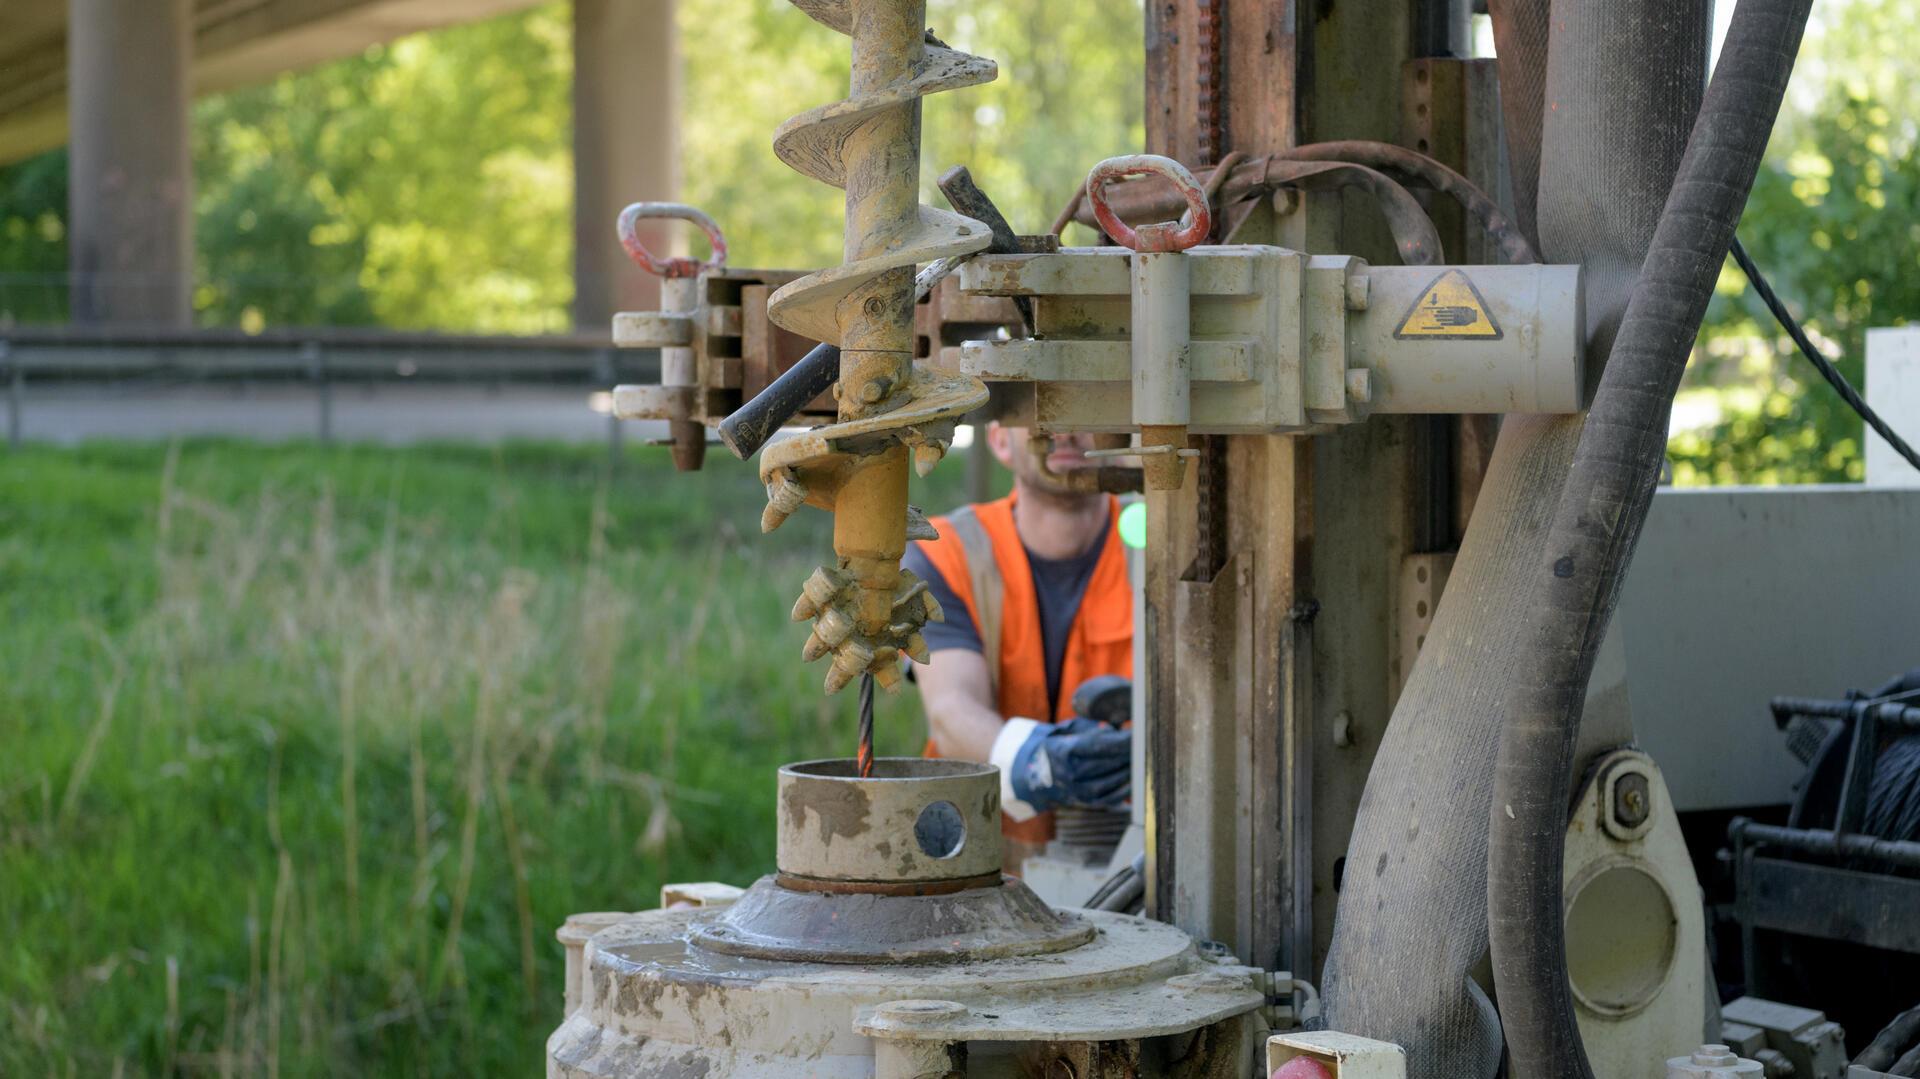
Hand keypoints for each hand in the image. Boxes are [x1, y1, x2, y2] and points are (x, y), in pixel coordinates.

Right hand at [1006, 718, 1130, 813]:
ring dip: (1129, 770)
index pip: (1099, 745)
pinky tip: (1134, 779)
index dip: (1121, 739)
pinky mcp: (1083, 802)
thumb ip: (1091, 730)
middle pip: (1107, 763)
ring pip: (1110, 782)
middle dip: (1128, 753)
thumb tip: (1114, 731)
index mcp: (1063, 751)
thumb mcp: (1068, 730)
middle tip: (1144, 743)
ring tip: (1141, 759)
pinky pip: (1109, 799)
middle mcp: (1069, 773)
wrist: (1034, 771)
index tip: (1137, 732)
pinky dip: (1124, 790)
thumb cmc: (1057, 744)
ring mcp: (1075, 790)